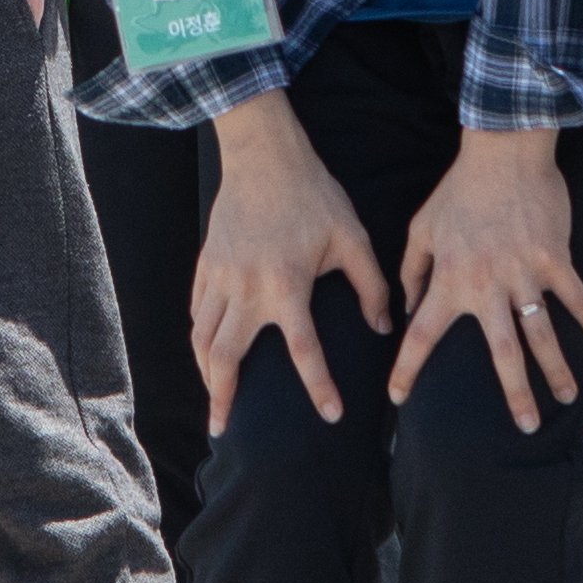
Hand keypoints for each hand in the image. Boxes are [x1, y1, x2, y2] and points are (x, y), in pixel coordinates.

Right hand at [191, 109, 387, 433]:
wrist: (264, 154)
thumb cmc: (313, 195)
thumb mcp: (352, 236)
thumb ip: (371, 285)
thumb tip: (385, 327)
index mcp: (287, 285)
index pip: (304, 350)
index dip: (320, 388)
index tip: (331, 417)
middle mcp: (247, 288)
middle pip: (225, 356)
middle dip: (222, 396)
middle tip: (222, 428)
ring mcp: (220, 276)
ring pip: (202, 336)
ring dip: (205, 371)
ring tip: (212, 397)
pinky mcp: (207, 263)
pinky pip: (196, 310)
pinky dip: (199, 335)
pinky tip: (206, 349)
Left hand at [388, 125, 582, 425]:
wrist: (502, 153)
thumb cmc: (458, 190)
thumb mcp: (421, 228)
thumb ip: (411, 271)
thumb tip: (406, 308)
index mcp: (449, 280)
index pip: (422, 334)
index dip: (407, 368)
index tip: (398, 399)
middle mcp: (487, 286)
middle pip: (503, 353)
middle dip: (515, 394)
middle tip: (527, 427)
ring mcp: (524, 274)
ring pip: (542, 333)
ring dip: (557, 368)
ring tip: (568, 397)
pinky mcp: (553, 258)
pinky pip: (574, 294)